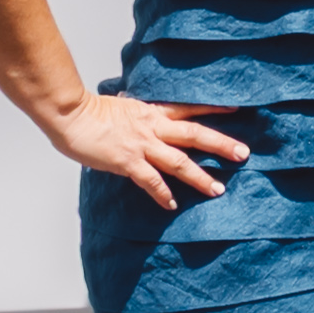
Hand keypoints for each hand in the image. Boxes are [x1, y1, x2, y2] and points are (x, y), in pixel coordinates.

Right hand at [50, 89, 245, 208]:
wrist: (70, 114)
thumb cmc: (89, 112)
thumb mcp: (121, 108)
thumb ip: (136, 116)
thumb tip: (139, 115)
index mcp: (152, 112)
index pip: (190, 109)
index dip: (214, 111)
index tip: (237, 112)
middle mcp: (153, 127)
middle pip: (195, 134)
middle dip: (221, 144)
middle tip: (244, 154)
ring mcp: (141, 145)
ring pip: (179, 161)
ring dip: (200, 176)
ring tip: (217, 189)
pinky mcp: (127, 161)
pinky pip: (150, 180)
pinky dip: (162, 193)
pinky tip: (171, 205)